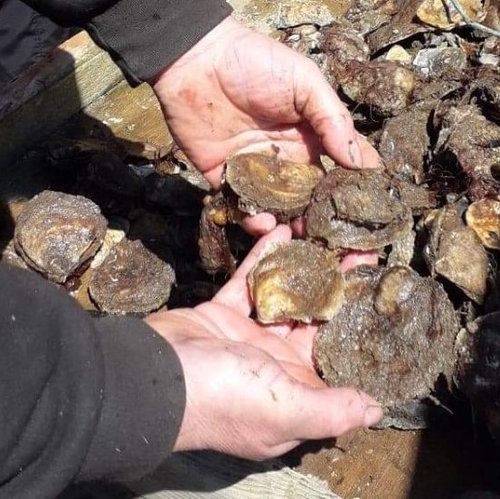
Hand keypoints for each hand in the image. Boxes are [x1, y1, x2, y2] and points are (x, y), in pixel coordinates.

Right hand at [146, 226, 381, 459]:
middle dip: (337, 286)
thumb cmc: (222, 397)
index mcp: (294, 391)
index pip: (334, 353)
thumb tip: (374, 409)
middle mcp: (274, 365)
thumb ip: (331, 411)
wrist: (153, 375)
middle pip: (314, 318)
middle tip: (359, 250)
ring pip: (283, 296)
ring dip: (303, 268)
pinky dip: (264, 258)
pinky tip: (282, 232)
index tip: (376, 289)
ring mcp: (248, 337)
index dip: (356, 323)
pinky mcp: (224, 314)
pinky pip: (249, 282)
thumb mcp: (283, 410)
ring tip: (326, 237)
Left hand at [151, 16, 380, 237]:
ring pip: (281, 210)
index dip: (359, 189)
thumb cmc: (256, 63)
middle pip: (314, 198)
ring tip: (300, 235)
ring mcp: (258, 172)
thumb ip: (332, 120)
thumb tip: (360, 163)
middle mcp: (289, 159)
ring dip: (292, 226)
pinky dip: (254, 221)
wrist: (196, 60)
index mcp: (312, 138)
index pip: (343, 168)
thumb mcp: (305, 82)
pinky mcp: (226, 179)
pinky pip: (244, 208)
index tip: (373, 212)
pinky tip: (264, 222)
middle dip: (326, 220)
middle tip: (336, 241)